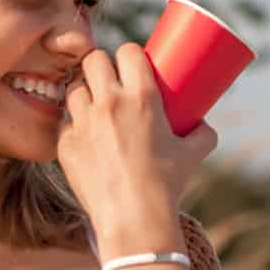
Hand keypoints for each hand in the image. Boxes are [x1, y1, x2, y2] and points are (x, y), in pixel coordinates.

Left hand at [58, 43, 216, 254]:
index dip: (128, 54)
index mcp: (142, 97)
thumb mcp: (193, 155)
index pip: (127, 51)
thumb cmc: (166, 185)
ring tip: (94, 105)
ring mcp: (83, 122)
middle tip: (110, 80)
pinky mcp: (66, 143)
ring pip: (74, 88)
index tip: (131, 63)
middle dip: (101, 65)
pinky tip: (85, 135)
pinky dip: (74, 124)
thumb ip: (202, 135)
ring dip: (84, 92)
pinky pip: (65, 121)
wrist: (134, 218)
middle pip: (94, 60)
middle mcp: (109, 103)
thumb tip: (205, 126)